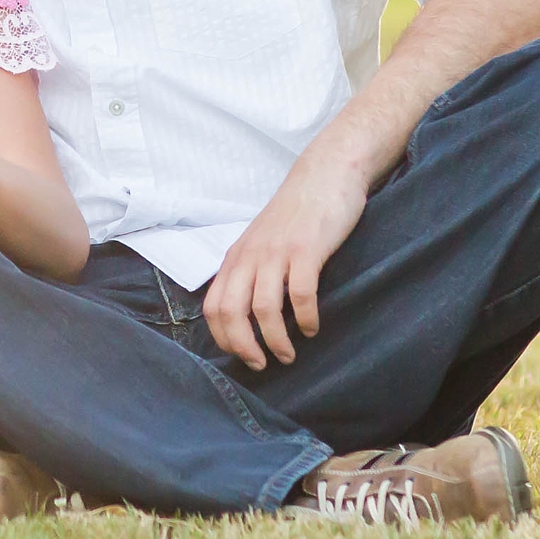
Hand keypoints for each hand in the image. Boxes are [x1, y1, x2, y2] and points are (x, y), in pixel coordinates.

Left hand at [200, 160, 369, 370]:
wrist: (325, 174)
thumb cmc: (295, 214)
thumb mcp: (261, 241)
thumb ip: (251, 270)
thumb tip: (246, 312)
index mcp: (236, 257)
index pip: (214, 307)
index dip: (224, 338)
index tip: (242, 356)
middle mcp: (250, 256)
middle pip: (231, 312)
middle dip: (244, 347)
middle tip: (262, 364)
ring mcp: (278, 252)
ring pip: (264, 309)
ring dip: (276, 340)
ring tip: (289, 355)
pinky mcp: (307, 249)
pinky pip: (301, 294)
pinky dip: (306, 318)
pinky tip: (313, 328)